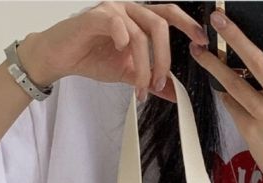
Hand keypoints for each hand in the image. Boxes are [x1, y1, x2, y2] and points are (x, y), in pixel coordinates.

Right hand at [20, 1, 209, 102]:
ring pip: (141, 33)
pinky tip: (121, 53)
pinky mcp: (96, 15)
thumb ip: (150, 80)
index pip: (169, 14)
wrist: (61, 58)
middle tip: (160, 83)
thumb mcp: (128, 73)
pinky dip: (124, 41)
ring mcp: (113, 9)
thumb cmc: (92, 57)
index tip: (202, 42)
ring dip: (145, 65)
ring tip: (140, 87)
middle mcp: (129, 8)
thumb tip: (174, 93)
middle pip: (160, 25)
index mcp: (139, 18)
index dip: (188, 24)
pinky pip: (117, 24)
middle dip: (164, 58)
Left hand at [188, 0, 262, 182]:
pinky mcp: (251, 129)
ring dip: (212, 64)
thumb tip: (256, 52)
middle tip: (217, 18)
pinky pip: (230, 103)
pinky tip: (214, 82)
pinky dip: (222, 91)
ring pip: (233, 83)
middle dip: (235, 36)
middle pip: (258, 61)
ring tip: (198, 49)